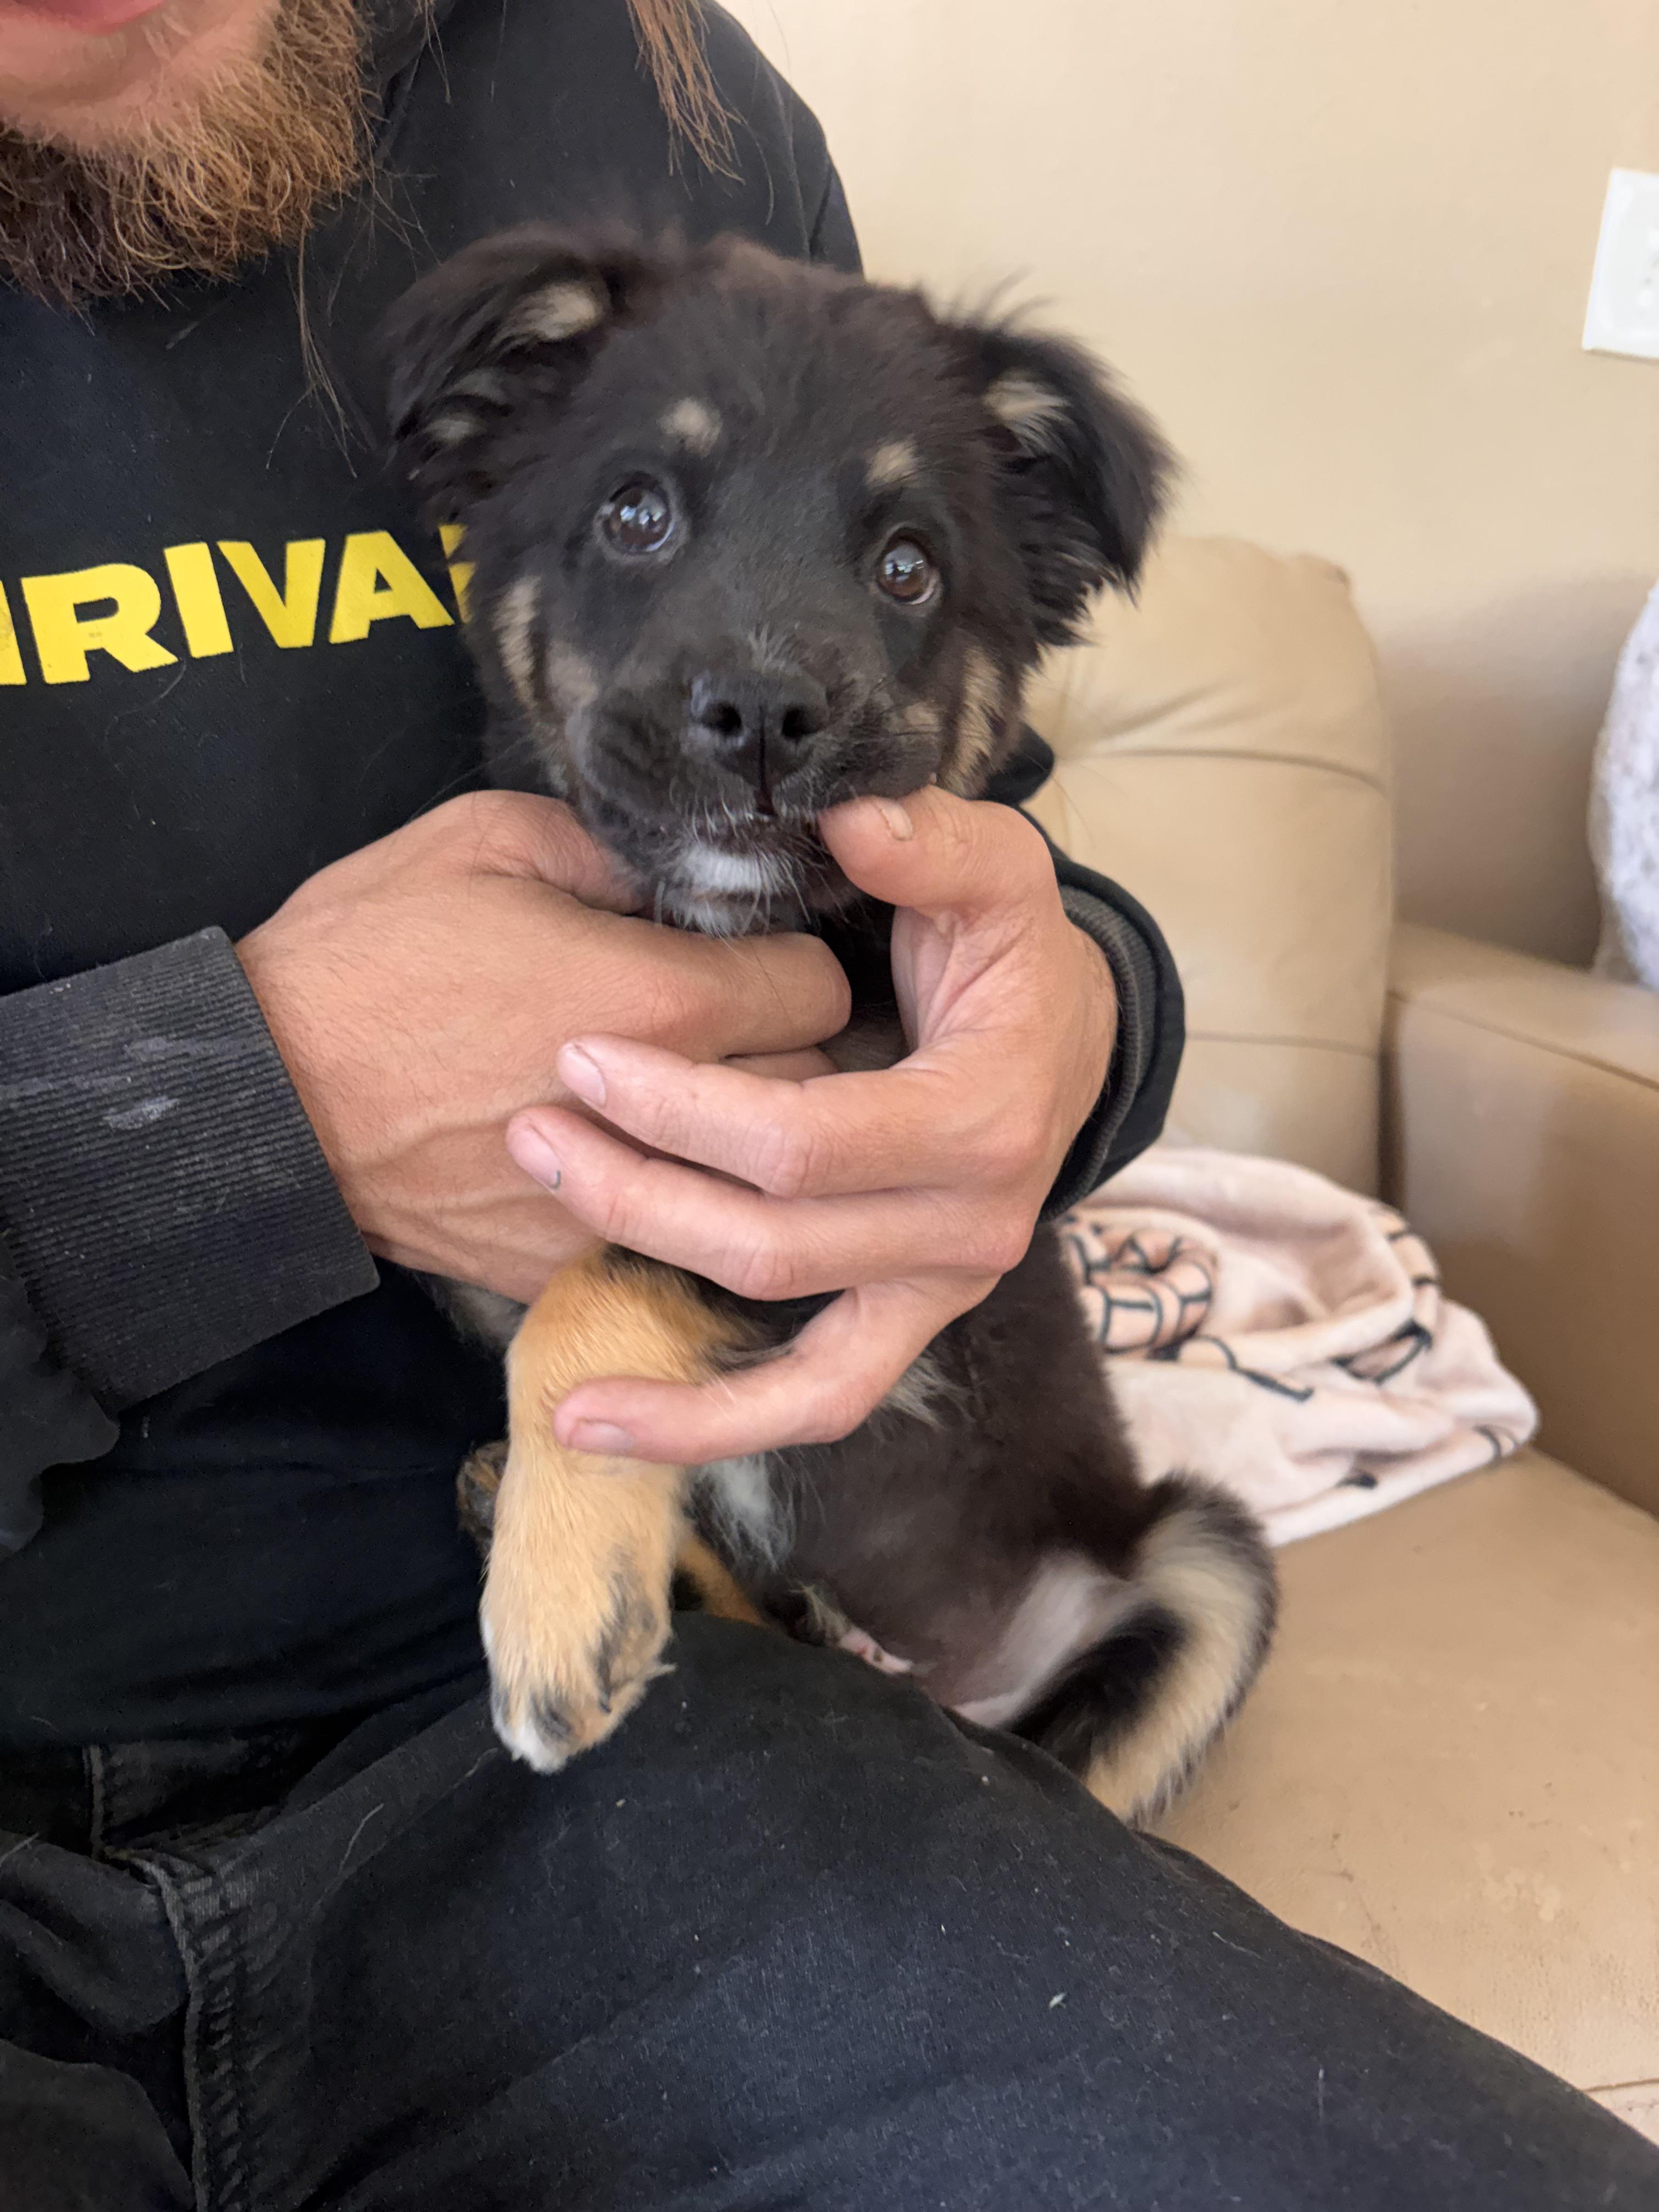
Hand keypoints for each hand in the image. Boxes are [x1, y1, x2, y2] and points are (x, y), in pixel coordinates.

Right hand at [237, 792, 849, 1302]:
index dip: (797, 959)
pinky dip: (667, 1201)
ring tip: (700, 1094)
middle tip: (740, 1020)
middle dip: (792, 1050)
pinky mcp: (570, 1259)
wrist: (259, 1097)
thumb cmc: (364, 958)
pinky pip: (667, 1236)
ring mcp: (622, 1202)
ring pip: (751, 1178)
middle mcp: (668, 1116)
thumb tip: (676, 875)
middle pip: (811, 1088)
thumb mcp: (487, 841)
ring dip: (740, 1138)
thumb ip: (612, 850)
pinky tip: (633, 1159)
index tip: (756, 951)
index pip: (820, 986)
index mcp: (664, 999)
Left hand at [506, 789, 1116, 1460]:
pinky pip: (813, 1399)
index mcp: (981, 1120)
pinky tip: (588, 1426)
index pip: (804, 1142)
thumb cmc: (1015, 951)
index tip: (580, 1056)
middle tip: (530, 1126)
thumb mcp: (998, 873)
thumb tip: (852, 821)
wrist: (1064, 1042)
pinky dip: (705, 1427)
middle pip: (770, 1240)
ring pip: (774, 1325)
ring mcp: (935, 1289)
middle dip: (636, 1188)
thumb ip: (932, 845)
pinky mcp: (904, 1323)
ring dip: (649, 1285)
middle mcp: (968, 1228)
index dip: (683, 1108)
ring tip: (535, 1249)